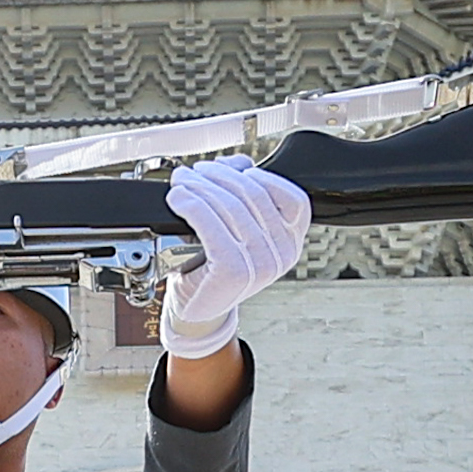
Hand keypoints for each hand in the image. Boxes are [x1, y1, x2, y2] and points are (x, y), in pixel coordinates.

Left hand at [157, 156, 311, 356]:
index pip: (294, 199)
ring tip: (182, 182)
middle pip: (255, 195)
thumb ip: (245, 195)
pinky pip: (210, 225)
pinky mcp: (234, 271)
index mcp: (292, 243)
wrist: (199, 308)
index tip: (235, 170)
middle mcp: (283, 255)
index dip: (265, 177)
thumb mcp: (239, 228)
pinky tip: (178, 199)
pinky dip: (191, 205)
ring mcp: (261, 265)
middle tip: (195, 172)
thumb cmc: (216, 266)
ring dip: (200, 186)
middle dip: (220, 175)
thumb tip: (237, 163)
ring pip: (230, 206)